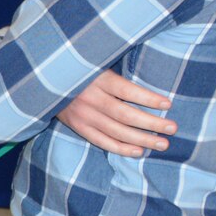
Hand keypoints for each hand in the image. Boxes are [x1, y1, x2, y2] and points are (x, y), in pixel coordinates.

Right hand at [56, 70, 175, 156]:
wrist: (43, 82)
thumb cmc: (79, 71)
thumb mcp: (94, 64)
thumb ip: (116, 73)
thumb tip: (147, 81)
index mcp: (96, 79)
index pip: (127, 90)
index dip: (148, 98)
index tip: (168, 103)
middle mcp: (89, 98)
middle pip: (125, 115)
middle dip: (152, 123)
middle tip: (173, 128)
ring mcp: (83, 115)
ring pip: (117, 131)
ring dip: (142, 139)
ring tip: (163, 143)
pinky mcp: (79, 127)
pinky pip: (103, 142)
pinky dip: (121, 148)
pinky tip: (139, 151)